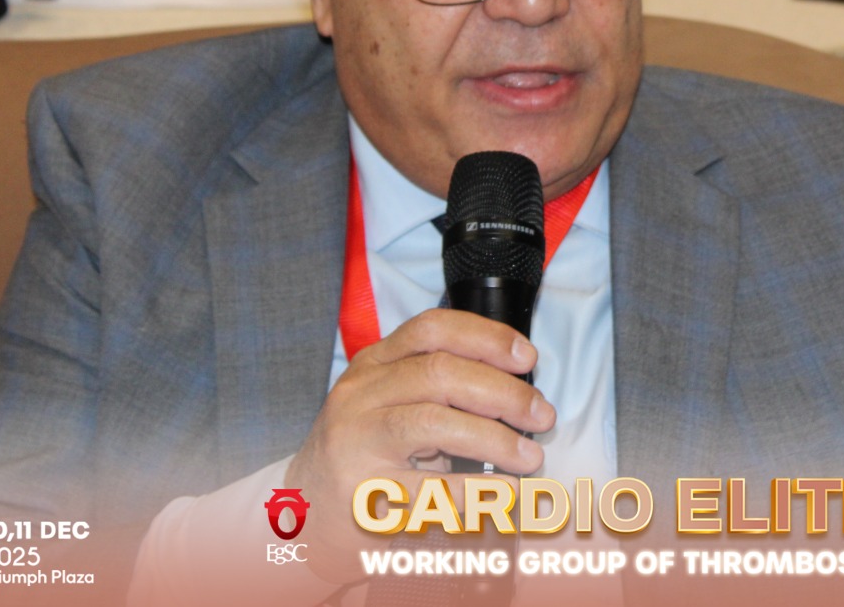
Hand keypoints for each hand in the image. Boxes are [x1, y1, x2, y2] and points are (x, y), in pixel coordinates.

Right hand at [283, 308, 554, 582]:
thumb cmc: (364, 455)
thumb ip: (439, 385)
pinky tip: (505, 492)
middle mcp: (359, 394)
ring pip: (434, 421)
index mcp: (373, 364)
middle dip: (504, 392)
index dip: (487, 337)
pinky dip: (478, 489)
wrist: (302, 515)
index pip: (433, 328)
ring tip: (529, 456)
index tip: (527, 358)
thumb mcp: (391, 402)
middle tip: (541, 416)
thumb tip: (519, 386)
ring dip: (495, 437)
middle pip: (441, 372)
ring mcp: (355, 442)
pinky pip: (430, 486)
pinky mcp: (360, 493)